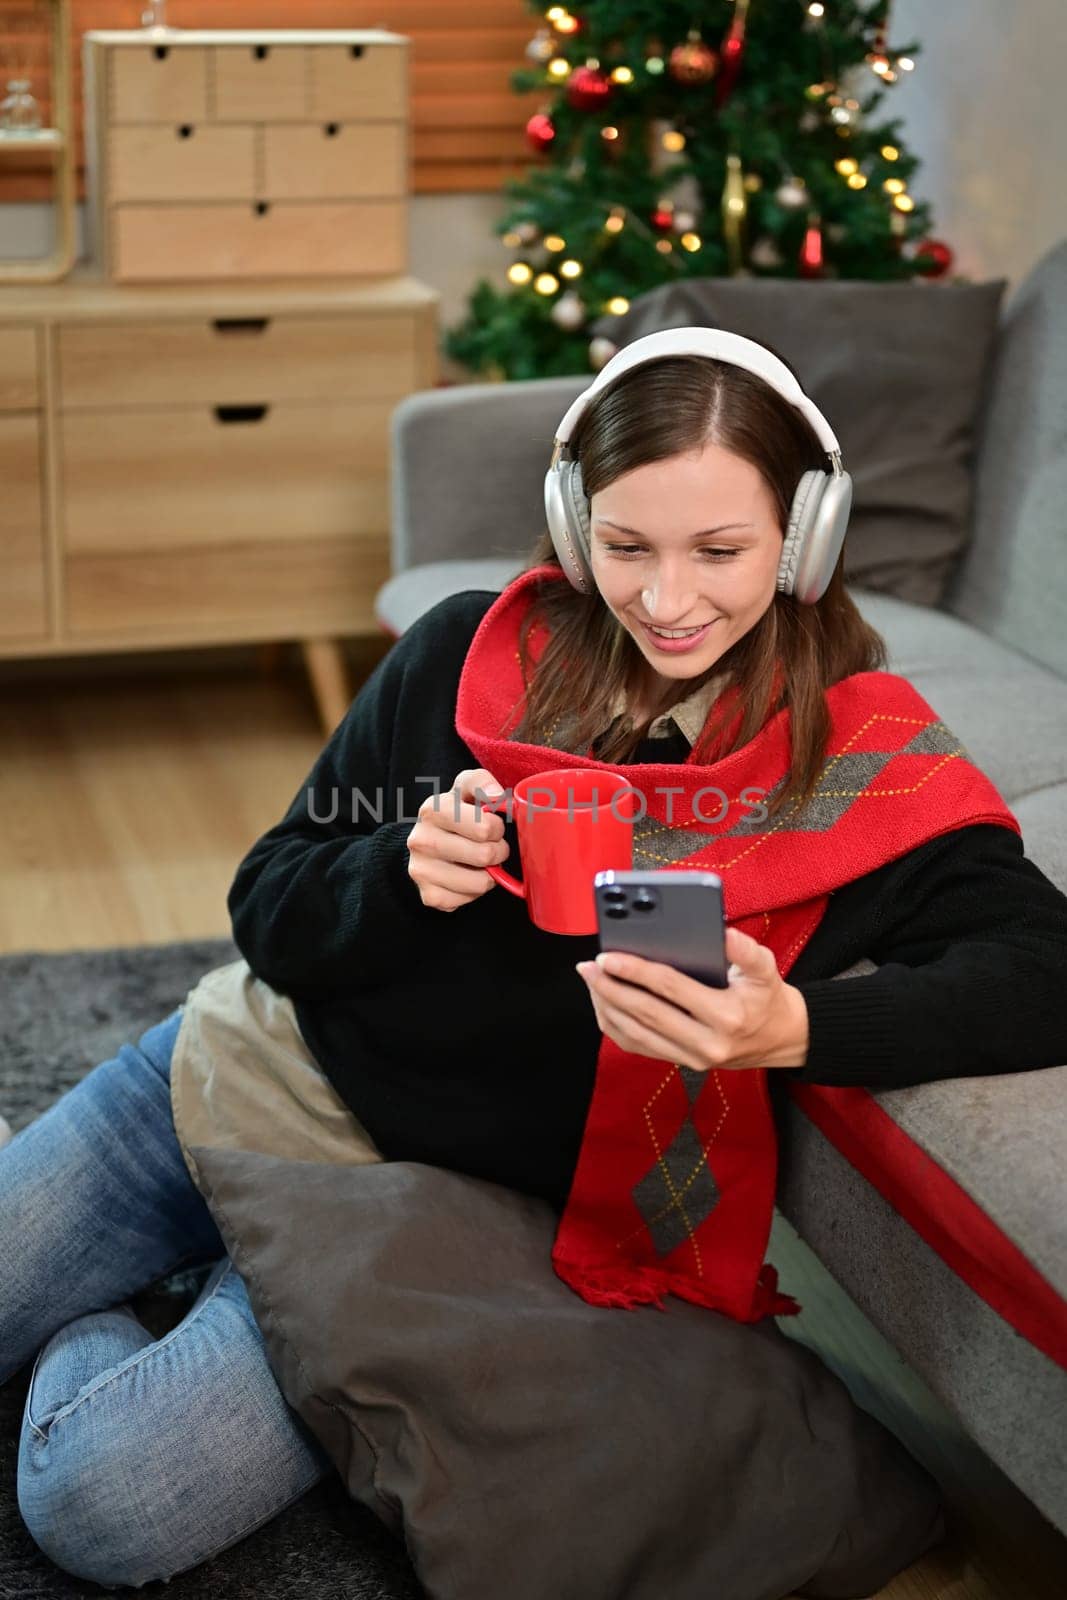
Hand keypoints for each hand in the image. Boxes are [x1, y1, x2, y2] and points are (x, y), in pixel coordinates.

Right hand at [406, 768, 510, 911]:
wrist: (424, 843)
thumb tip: (498, 795)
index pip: (485, 827)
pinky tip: (466, 876)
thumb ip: (482, 783)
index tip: (490, 826)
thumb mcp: (465, 789)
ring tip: (480, 862)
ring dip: (489, 874)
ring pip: (481, 882)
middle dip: (498, 851)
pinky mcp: (429, 896)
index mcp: (432, 809)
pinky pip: (470, 900)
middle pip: (485, 855)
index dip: (496, 828)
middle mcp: (421, 840)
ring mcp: (422, 870)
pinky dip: (475, 891)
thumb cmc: (454, 814)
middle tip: (490, 846)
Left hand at [575, 926, 808, 1072]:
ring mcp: (691, 1059)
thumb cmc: (767, 997)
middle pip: (645, 1013)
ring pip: (635, 1034)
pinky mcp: (681, 1064)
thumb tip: (723, 932)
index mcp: (726, 1016)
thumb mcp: (767, 968)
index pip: (670, 989)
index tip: (608, 956)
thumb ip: (746, 949)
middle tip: (588, 967)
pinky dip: (615, 1026)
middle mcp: (706, 1043)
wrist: (780, 1039)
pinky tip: (603, 1003)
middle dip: (611, 988)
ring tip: (590, 980)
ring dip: (607, 1006)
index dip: (635, 971)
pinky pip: (638, 1046)